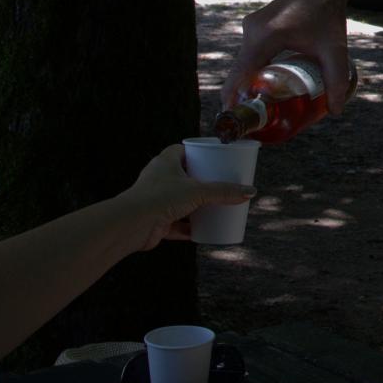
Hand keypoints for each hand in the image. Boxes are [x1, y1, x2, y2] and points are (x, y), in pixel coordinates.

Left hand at [118, 146, 254, 250]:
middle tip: (220, 186)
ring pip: (181, 202)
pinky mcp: (156, 221)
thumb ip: (224, 191)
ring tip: (215, 209)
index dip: (198, 153)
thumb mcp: (198, 191)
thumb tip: (250, 192)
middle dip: (201, 183)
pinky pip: (177, 225)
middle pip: (184, 178)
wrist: (132, 225)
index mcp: (166, 162)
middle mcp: (159, 179)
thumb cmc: (160, 198)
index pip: (183, 150)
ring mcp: (157, 201)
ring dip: (196, 207)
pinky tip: (203, 232)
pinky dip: (189, 229)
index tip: (214, 158)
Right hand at [229, 0, 352, 110]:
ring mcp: (252, 26)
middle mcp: (253, 30)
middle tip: (254, 117)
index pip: (242, 72)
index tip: (232, 115)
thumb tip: (335, 111)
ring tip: (258, 104)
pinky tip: (263, 84)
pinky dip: (254, 69)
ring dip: (249, 81)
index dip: (234, 95)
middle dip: (244, 94)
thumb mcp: (334, 50)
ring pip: (245, 61)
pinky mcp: (255, 26)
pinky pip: (250, 53)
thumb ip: (336, 80)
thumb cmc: (327, 15)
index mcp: (266, 36)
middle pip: (241, 70)